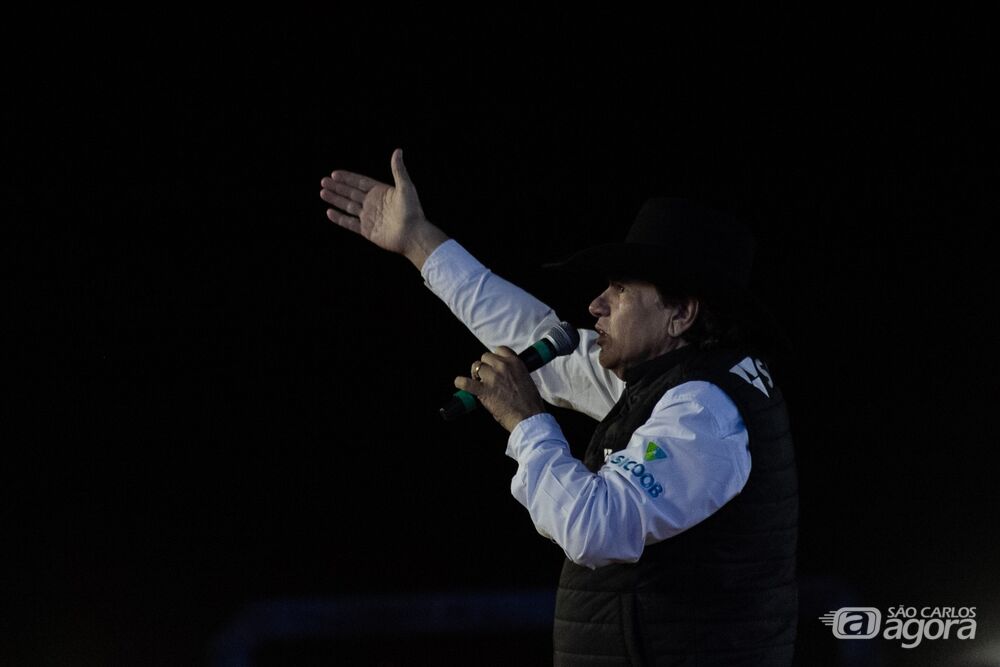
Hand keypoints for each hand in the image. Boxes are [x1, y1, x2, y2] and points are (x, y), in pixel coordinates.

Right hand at [320, 149, 446, 267]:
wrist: (413, 235)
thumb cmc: (412, 211)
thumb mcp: (406, 187)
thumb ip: (398, 170)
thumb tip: (398, 151)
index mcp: (380, 192)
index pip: (360, 182)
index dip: (347, 178)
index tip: (334, 173)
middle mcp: (373, 204)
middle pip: (351, 193)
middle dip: (337, 187)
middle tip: (323, 181)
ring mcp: (369, 217)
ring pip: (348, 206)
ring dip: (335, 199)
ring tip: (322, 193)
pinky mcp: (367, 230)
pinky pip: (350, 223)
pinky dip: (339, 218)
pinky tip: (329, 212)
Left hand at [454, 347, 545, 432]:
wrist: (530, 418)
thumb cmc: (531, 403)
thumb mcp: (526, 379)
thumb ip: (514, 373)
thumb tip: (505, 375)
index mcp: (516, 363)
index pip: (500, 350)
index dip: (495, 357)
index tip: (494, 364)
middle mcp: (503, 366)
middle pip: (485, 356)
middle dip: (485, 366)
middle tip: (486, 376)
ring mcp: (493, 378)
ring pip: (477, 367)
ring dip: (476, 374)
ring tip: (478, 382)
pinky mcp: (484, 391)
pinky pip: (466, 382)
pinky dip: (461, 383)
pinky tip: (460, 383)